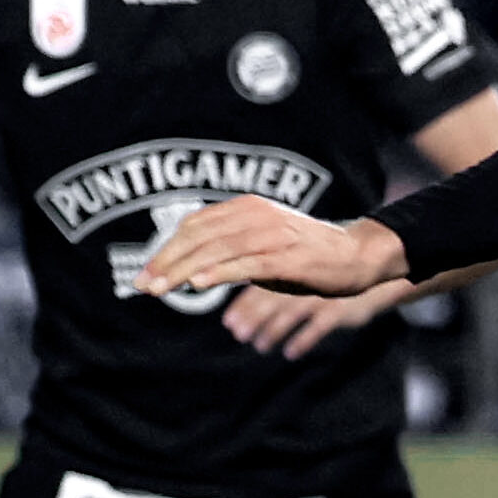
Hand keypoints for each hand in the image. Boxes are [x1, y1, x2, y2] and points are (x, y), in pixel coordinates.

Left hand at [139, 198, 404, 300]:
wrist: (355, 255)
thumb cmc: (306, 253)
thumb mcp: (264, 243)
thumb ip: (230, 247)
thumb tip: (188, 266)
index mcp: (250, 208)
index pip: (196, 224)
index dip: (166, 248)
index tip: (144, 273)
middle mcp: (258, 215)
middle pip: (200, 236)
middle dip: (166, 261)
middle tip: (142, 285)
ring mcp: (274, 235)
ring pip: (217, 250)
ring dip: (183, 270)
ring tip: (158, 289)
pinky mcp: (288, 257)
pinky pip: (246, 264)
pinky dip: (218, 273)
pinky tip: (197, 284)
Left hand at [227, 278, 411, 358]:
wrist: (371, 263)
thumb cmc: (330, 271)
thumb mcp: (301, 271)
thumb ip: (273, 282)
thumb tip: (240, 305)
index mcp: (294, 268)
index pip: (262, 285)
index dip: (243, 305)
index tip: (229, 322)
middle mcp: (306, 280)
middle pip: (273, 300)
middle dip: (254, 319)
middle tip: (239, 335)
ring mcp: (323, 294)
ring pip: (292, 314)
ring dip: (273, 332)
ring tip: (261, 346)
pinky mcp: (341, 308)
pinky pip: (319, 326)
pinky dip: (303, 340)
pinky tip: (291, 353)